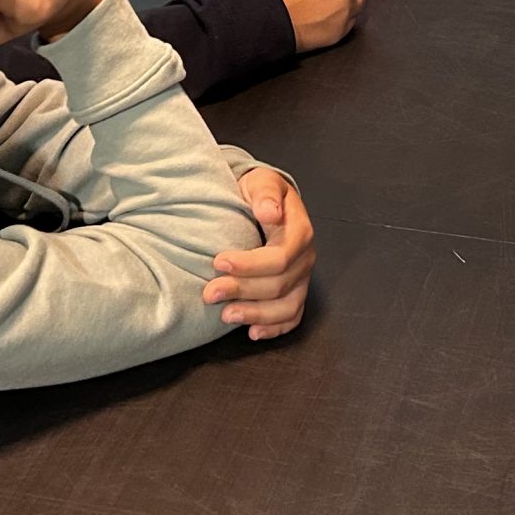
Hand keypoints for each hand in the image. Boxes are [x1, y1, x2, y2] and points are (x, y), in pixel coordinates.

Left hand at [205, 167, 314, 338]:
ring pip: (287, 306)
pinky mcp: (294, 292)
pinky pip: (291, 317)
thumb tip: (269, 212)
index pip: (280, 257)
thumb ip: (265, 193)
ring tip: (226, 316)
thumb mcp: (261, 181)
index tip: (218, 262)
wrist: (264, 203)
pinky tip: (252, 332)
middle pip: (279, 284)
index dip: (250, 264)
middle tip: (210, 293)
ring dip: (256, 314)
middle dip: (243, 291)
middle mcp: (304, 258)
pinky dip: (274, 328)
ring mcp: (301, 278)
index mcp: (299, 230)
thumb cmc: (260, 193)